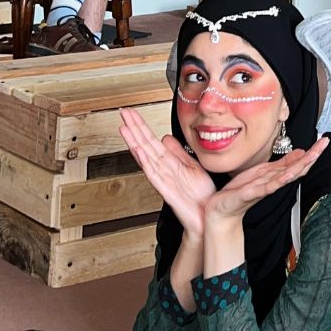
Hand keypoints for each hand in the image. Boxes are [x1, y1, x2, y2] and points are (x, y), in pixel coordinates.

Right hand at [118, 107, 216, 236]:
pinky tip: (138, 151)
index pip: (152, 140)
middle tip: (123, 113)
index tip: (132, 113)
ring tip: (124, 128)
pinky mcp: (166, 190)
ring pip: (145, 157)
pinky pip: (154, 174)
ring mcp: (163, 179)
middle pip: (145, 145)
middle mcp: (164, 169)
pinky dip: (145, 162)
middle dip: (134, 128)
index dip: (141, 126)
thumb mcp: (191, 167)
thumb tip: (166, 138)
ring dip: (134, 142)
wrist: (207, 217)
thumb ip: (178, 152)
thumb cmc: (201, 196)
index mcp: (170, 162)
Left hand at [204, 137, 330, 226]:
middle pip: (297, 168)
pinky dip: (279, 180)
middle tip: (325, 143)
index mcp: (274, 175)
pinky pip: (268, 186)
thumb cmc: (239, 191)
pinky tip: (289, 173)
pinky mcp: (252, 194)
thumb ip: (280, 164)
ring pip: (286, 175)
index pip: (298, 162)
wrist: (222, 211)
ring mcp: (264, 188)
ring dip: (300, 165)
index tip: (324, 140)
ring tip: (312, 155)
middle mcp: (273, 182)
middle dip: (312, 156)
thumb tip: (299, 152)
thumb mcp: (261, 172)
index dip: (311, 152)